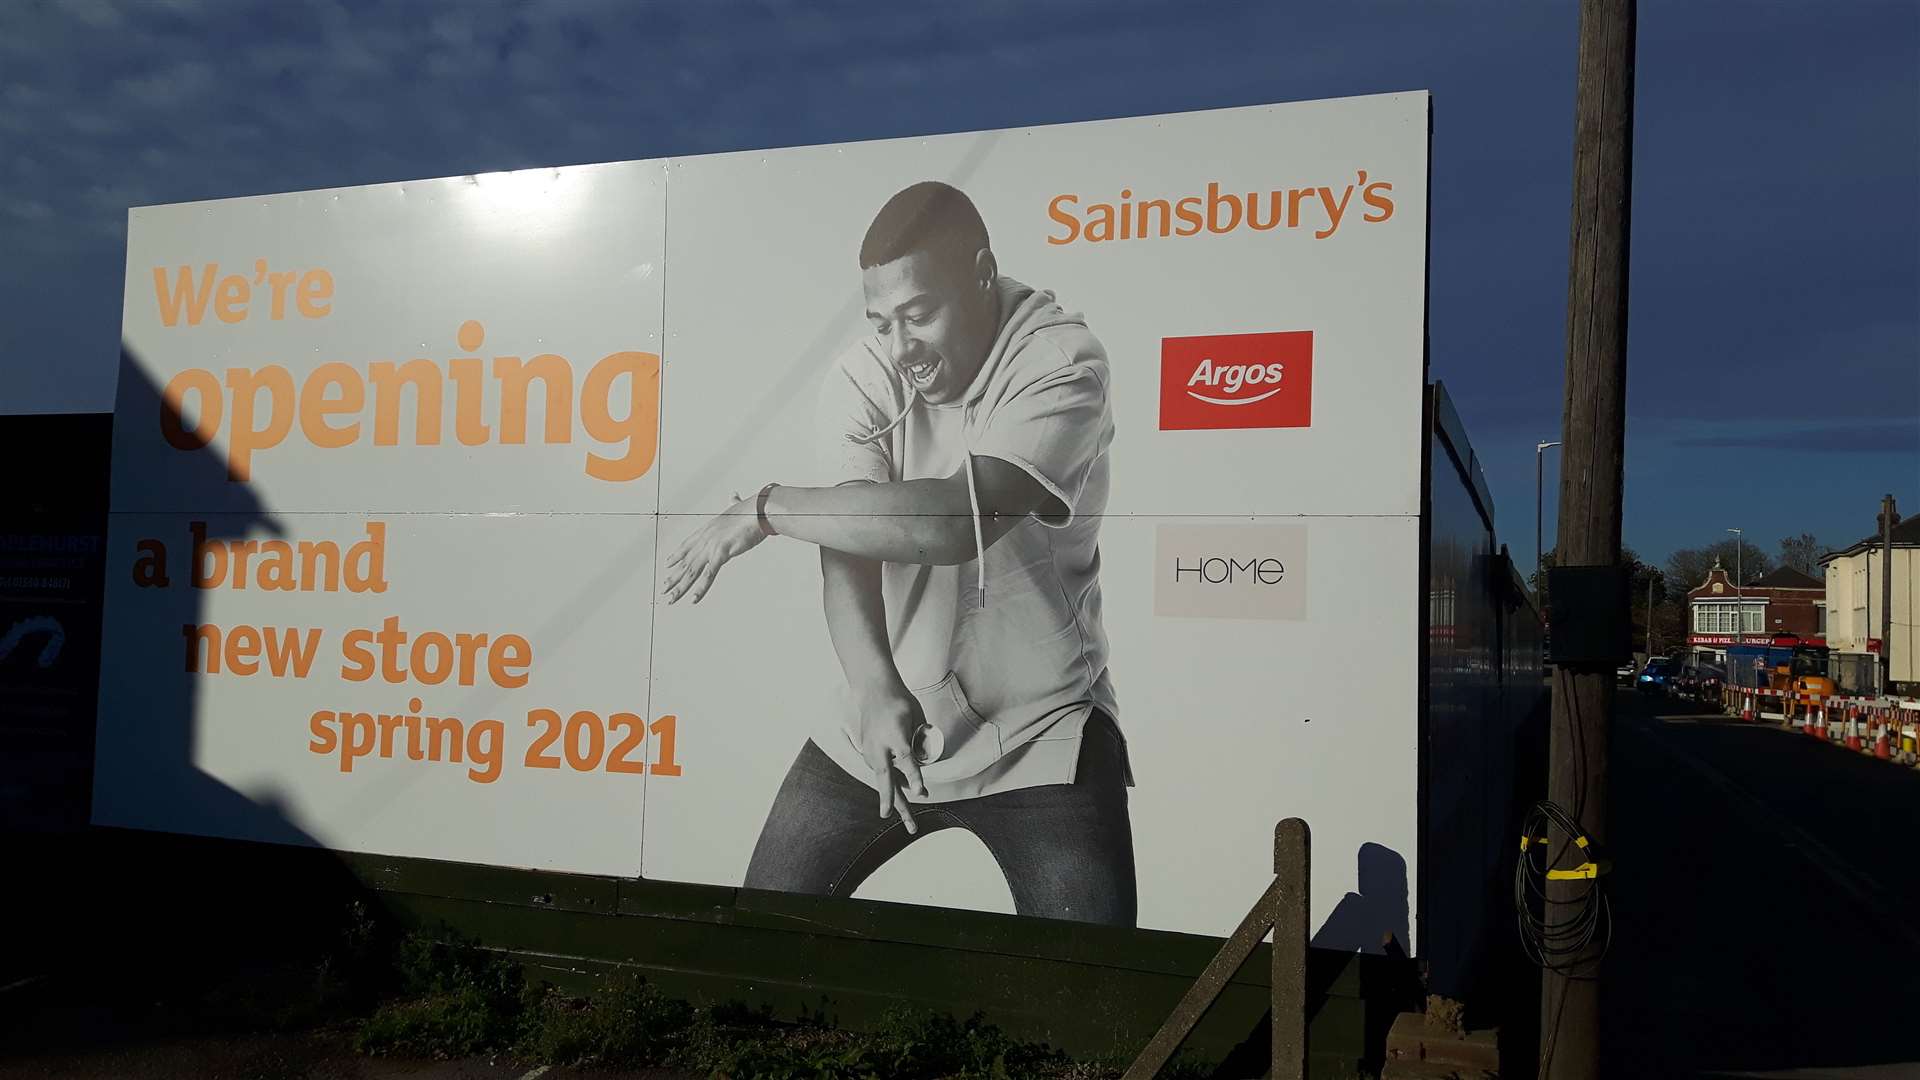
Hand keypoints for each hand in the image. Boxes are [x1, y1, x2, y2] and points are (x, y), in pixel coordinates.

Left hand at [661, 494, 767, 603]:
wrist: (759, 511)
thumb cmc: (752, 508)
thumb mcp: (738, 505)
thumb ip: (733, 502)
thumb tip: (733, 495)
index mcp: (709, 528)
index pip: (687, 545)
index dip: (677, 556)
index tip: (668, 564)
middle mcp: (706, 538)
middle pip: (686, 561)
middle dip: (674, 577)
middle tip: (664, 588)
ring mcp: (712, 546)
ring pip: (692, 571)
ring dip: (680, 587)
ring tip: (671, 598)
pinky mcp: (721, 553)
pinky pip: (708, 575)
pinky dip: (700, 589)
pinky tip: (693, 599)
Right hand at [854, 683, 929, 833]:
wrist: (875, 692)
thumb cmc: (898, 705)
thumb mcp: (913, 722)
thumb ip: (917, 745)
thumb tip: (922, 766)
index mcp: (892, 742)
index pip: (906, 764)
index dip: (915, 779)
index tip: (922, 794)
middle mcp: (879, 751)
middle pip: (889, 784)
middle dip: (900, 808)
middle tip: (911, 828)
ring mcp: (873, 754)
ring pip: (888, 782)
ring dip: (897, 801)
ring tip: (910, 822)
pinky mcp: (871, 755)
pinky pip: (884, 774)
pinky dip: (892, 786)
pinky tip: (901, 795)